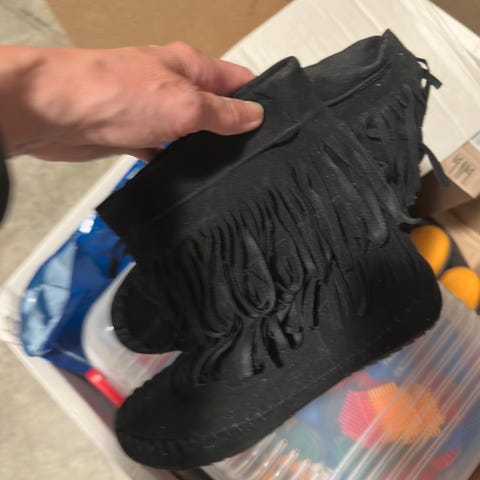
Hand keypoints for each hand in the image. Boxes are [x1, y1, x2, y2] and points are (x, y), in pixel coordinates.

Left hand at [0, 42, 262, 160]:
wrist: (56, 113)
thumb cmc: (117, 94)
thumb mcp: (185, 104)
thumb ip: (222, 112)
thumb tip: (254, 115)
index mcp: (189, 67)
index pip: (235, 79)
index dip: (257, 98)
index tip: (276, 123)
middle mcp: (172, 85)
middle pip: (213, 107)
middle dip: (233, 128)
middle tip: (256, 157)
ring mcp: (152, 111)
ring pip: (189, 131)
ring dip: (204, 148)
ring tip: (229, 172)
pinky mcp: (134, 134)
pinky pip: (163, 150)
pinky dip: (175, 162)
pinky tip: (189, 178)